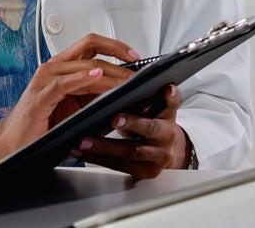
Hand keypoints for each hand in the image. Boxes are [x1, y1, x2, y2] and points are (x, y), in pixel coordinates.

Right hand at [0, 34, 137, 152]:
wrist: (12, 144)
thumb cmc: (42, 127)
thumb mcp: (76, 108)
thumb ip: (96, 97)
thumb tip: (126, 95)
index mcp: (62, 67)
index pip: (92, 45)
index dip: (115, 46)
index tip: (137, 56)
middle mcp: (54, 68)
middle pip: (90, 49)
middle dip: (118, 59)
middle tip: (138, 72)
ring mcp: (45, 80)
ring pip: (82, 66)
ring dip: (108, 74)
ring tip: (126, 81)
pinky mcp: (40, 97)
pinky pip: (63, 84)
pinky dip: (82, 79)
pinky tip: (96, 77)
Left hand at [70, 84, 187, 179]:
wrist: (163, 151)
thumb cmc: (150, 123)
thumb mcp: (152, 108)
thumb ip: (144, 97)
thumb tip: (123, 82)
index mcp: (168, 115)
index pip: (172, 103)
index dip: (170, 97)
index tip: (165, 88)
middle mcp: (166, 136)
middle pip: (150, 129)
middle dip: (132, 123)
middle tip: (114, 117)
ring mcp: (157, 156)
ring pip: (130, 151)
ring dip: (104, 146)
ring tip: (83, 140)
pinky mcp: (145, 172)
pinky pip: (119, 165)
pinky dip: (98, 158)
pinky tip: (82, 152)